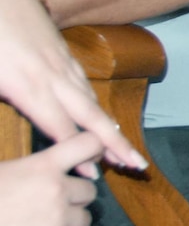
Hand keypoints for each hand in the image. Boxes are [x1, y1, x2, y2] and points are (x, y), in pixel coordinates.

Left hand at [0, 0, 144, 173]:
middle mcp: (52, 76)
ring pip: (90, 99)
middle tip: (138, 166)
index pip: (60, 128)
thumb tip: (13, 115)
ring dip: (108, 126)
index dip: (77, 154)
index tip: (94, 175)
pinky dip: (94, 102)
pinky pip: (83, 82)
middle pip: (91, 116)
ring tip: (123, 147)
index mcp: (27, 85)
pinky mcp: (60, 50)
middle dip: (115, 143)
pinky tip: (97, 112)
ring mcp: (60, 61)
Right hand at [0, 132, 102, 225]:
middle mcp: (56, 188)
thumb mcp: (1, 172)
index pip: (88, 143)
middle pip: (90, 192)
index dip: (94, 150)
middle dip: (74, 200)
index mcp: (41, 165)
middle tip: (50, 208)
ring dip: (71, 225)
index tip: (89, 160)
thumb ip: (27, 169)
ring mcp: (58, 217)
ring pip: (86, 220)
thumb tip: (40, 169)